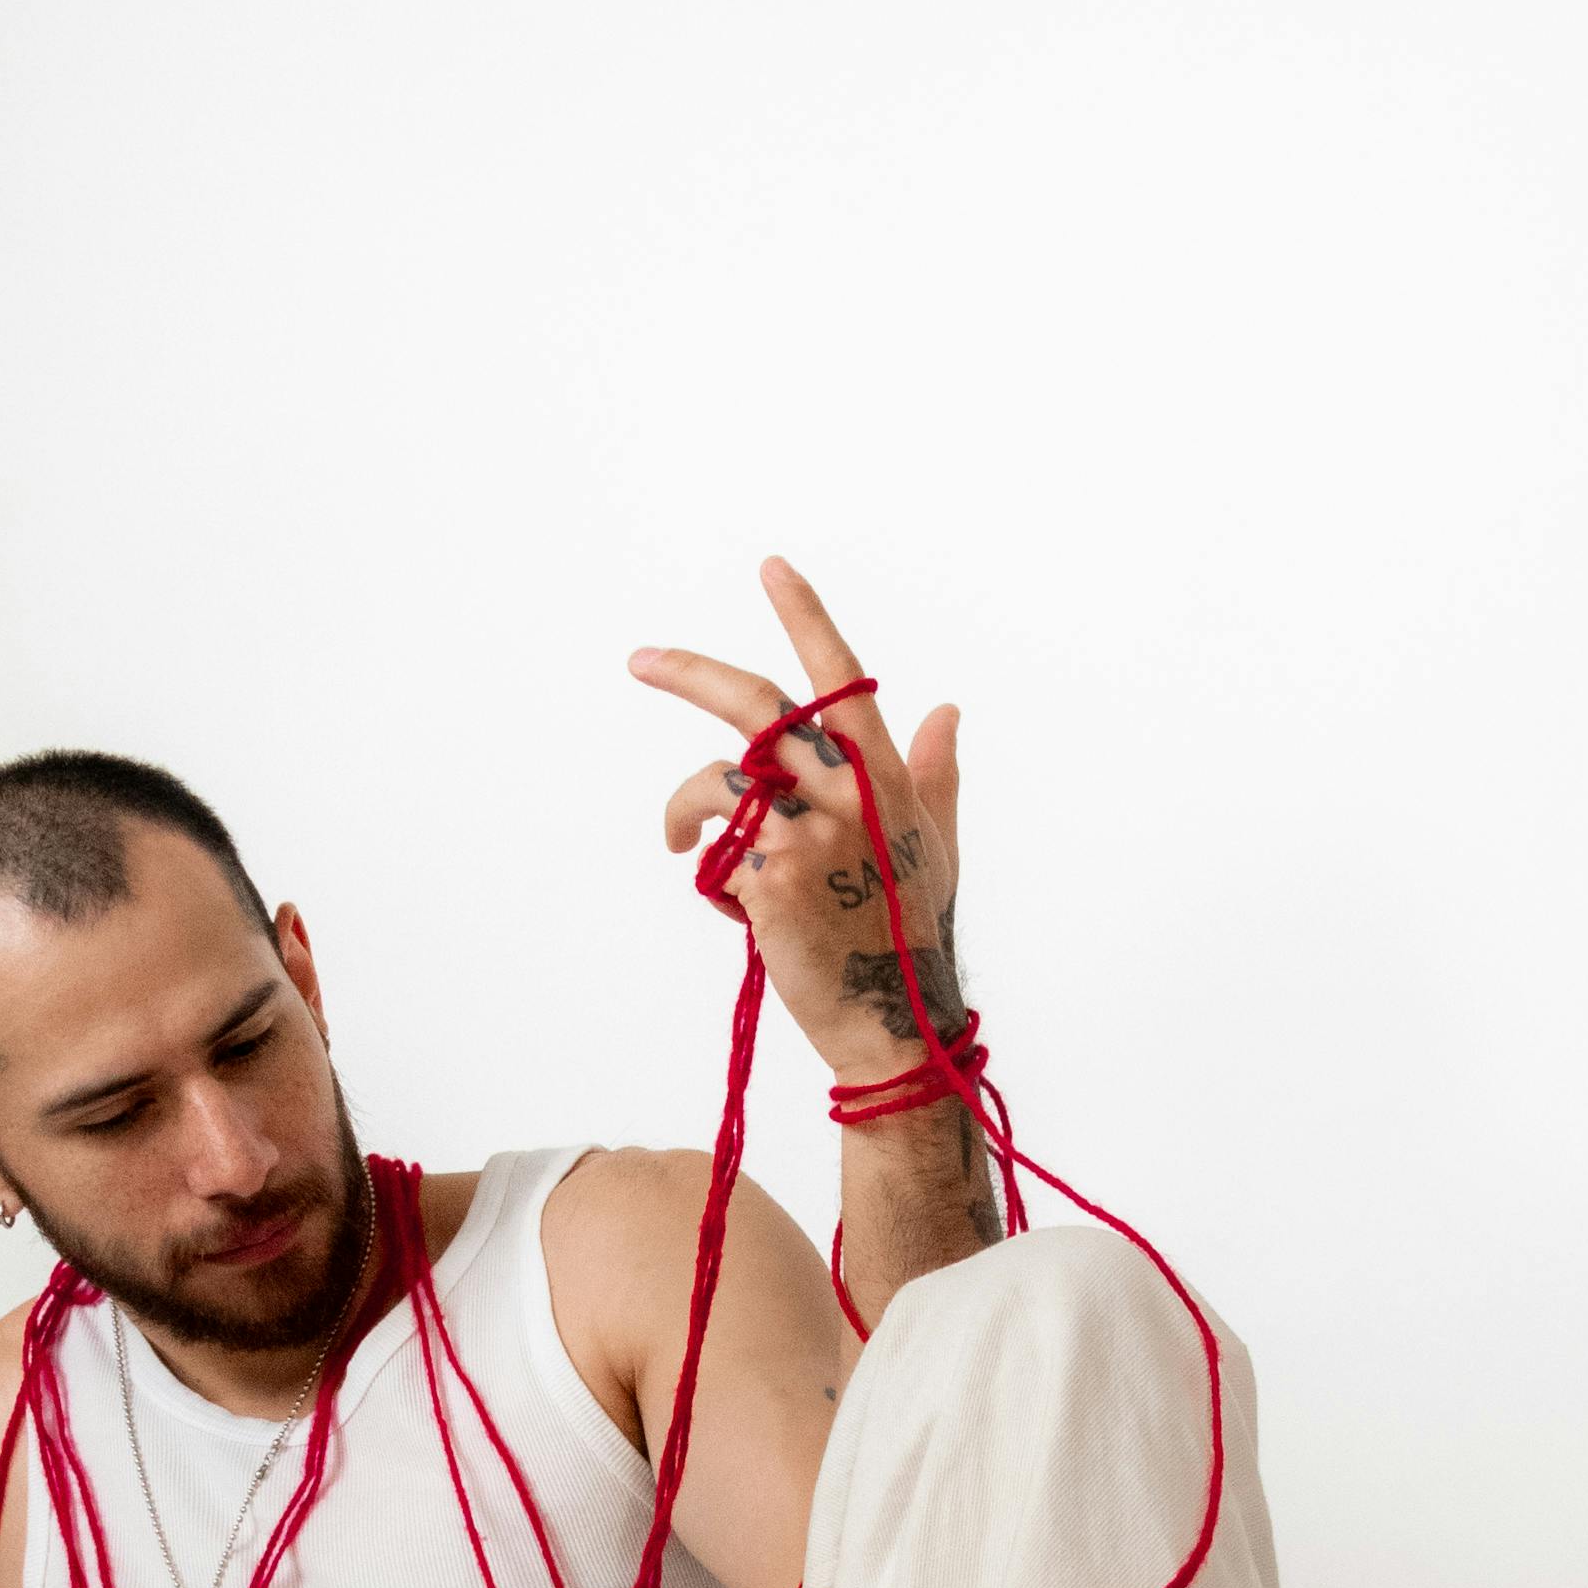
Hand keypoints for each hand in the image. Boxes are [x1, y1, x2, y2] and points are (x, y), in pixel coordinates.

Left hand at [631, 559, 964, 1084]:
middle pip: (757, 711)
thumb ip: (935, 773)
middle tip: (640, 659)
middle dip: (690, 675)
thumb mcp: (933, 846)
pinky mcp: (772, 880)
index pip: (842, 678)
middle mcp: (848, 793)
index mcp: (886, 776)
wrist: (892, 1020)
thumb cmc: (911, 935)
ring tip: (678, 837)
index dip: (805, 618)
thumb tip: (947, 710)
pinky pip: (715, 853)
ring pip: (717, 784)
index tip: (771, 567)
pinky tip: (737, 905)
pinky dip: (712, 873)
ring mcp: (810, 835)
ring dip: (685, 810)